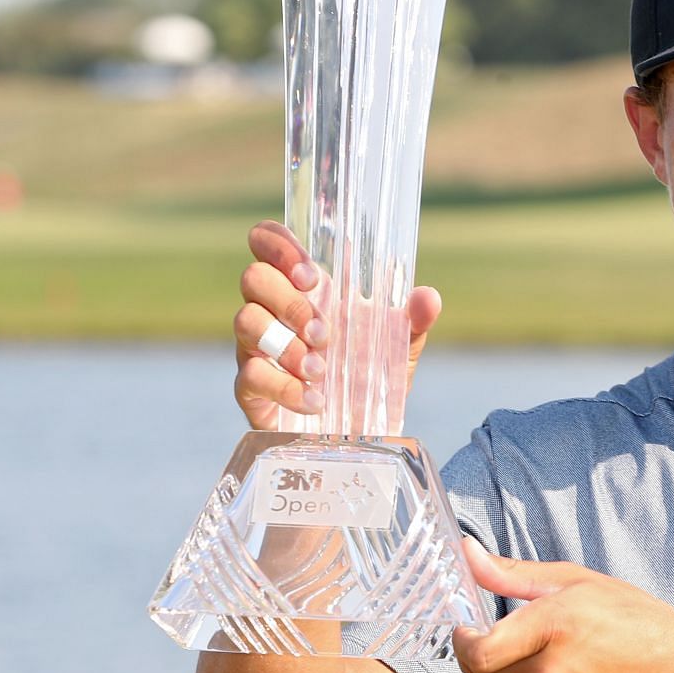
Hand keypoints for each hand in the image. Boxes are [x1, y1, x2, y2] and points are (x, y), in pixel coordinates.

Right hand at [231, 220, 441, 429]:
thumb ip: (414, 319)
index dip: (279, 245)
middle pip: (253, 277)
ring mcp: (255, 347)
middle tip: (325, 333)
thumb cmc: (369, 374)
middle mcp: (271, 310)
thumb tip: (428, 297)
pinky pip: (250, 375)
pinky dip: (286, 387)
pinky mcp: (249, 387)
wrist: (357, 431)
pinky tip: (315, 400)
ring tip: (321, 370)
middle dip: (290, 301)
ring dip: (287, 344)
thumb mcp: (400, 345)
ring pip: (246, 320)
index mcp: (302, 287)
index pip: (267, 241)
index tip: (311, 275)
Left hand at [452, 542, 673, 672]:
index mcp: (554, 626)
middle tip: (525, 633)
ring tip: (565, 654)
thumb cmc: (636, 619)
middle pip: (486, 667)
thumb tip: (467, 554)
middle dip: (494, 648)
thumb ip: (514, 573)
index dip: (462, 640)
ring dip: (519, 670)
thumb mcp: (577, 581)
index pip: (476, 651)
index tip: (468, 626)